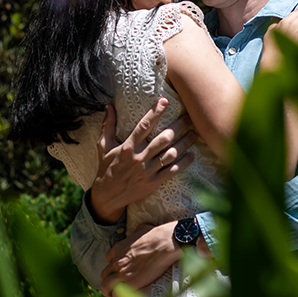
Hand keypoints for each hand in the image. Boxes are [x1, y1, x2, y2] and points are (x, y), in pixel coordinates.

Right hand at [88, 99, 197, 224]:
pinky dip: (183, 164)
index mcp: (128, 146)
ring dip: (184, 143)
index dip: (155, 113)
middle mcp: (139, 157)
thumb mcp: (104, 145)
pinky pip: (171, 172)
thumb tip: (108, 106)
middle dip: (178, 126)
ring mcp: (147, 171)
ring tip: (194, 134)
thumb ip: (108, 125)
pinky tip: (191, 156)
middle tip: (189, 117)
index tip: (164, 101)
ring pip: (170, 154)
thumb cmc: (106, 168)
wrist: (107, 196)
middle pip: (163, 138)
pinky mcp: (153, 183)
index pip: (144, 126)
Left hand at [100, 222, 179, 296]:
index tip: (121, 270)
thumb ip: (135, 234)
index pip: (108, 260)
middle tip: (119, 285)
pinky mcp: (131, 283)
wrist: (166, 243)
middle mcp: (116, 261)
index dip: (114, 266)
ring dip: (110, 291)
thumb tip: (139, 233)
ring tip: (117, 296)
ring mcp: (122, 272)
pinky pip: (116, 296)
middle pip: (105, 274)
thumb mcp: (141, 230)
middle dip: (110, 280)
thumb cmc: (157, 235)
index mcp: (118, 249)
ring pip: (105, 286)